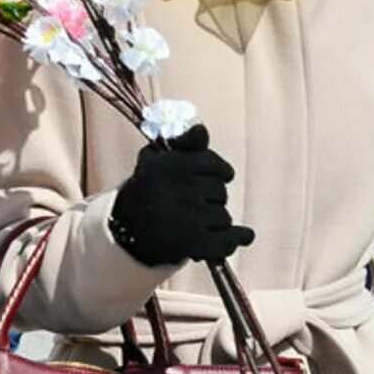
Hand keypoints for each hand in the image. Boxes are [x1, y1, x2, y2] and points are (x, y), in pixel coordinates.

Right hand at [108, 125, 253, 267]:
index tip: (219, 176)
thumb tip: (202, 130)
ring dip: (214, 219)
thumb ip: (186, 142)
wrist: (128, 227)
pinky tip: (244, 234)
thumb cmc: (152, 187)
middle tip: (194, 202)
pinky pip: (226, 240)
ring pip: (224, 216)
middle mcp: (183, 191)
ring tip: (193, 221)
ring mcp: (190, 219)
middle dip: (212, 197)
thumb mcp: (160, 157)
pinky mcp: (193, 244)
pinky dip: (236, 238)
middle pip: (220, 192)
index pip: (216, 166)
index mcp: (175, 166)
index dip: (219, 171)